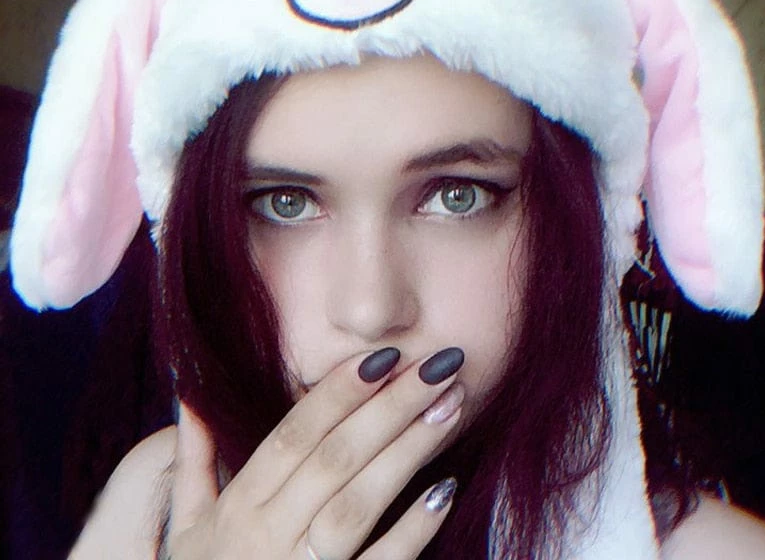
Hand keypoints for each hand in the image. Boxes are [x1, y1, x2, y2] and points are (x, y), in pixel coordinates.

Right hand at [167, 346, 464, 558]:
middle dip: (390, 407)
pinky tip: (446, 490)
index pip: (293, 436)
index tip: (385, 355)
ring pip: (358, 504)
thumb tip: (188, 397)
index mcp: (238, 507)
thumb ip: (193, 460)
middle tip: (439, 366)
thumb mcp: (187, 526)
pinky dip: (412, 530)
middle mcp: (266, 535)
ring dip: (408, 452)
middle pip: (335, 459)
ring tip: (450, 408)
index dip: (338, 393)